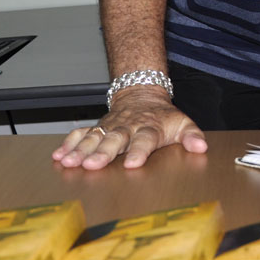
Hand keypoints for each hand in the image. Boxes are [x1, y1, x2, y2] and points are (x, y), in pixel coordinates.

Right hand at [51, 85, 206, 169]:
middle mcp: (127, 128)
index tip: (132, 163)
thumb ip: (192, 136)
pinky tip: (58, 155)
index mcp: (148, 128)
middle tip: (93, 164)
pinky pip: (81, 134)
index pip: (145, 140)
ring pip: (94, 138)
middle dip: (103, 152)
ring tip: (70, 162)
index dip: (139, 152)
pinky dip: (69, 143)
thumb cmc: (162, 116)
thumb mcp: (182, 123)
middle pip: (115, 140)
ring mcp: (110, 127)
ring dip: (81, 150)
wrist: (142, 95)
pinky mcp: (97, 127)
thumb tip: (201, 147)